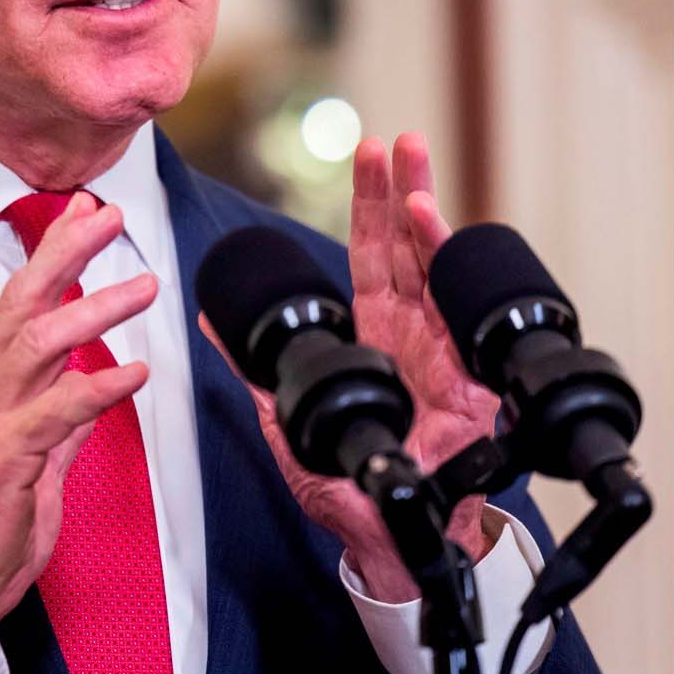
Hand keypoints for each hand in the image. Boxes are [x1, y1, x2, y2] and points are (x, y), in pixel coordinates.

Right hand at [0, 193, 157, 673]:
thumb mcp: (36, 460)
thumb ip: (62, 420)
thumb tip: (94, 385)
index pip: (20, 304)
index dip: (52, 253)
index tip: (85, 208)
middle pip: (20, 306)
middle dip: (63, 253)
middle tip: (108, 214)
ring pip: (34, 346)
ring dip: (91, 309)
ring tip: (143, 284)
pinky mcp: (2, 463)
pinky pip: (54, 415)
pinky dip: (96, 388)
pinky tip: (134, 372)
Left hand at [200, 133, 500, 600]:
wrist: (389, 532)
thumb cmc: (346, 481)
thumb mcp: (286, 419)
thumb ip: (254, 367)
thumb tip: (209, 322)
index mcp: (373, 333)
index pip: (369, 255)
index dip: (367, 205)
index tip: (366, 154)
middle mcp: (410, 331)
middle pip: (403, 246)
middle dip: (399, 189)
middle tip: (395, 140)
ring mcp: (440, 348)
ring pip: (430, 265)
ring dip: (420, 211)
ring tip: (411, 163)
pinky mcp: (464, 376)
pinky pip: (453, 310)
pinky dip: (441, 263)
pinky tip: (430, 225)